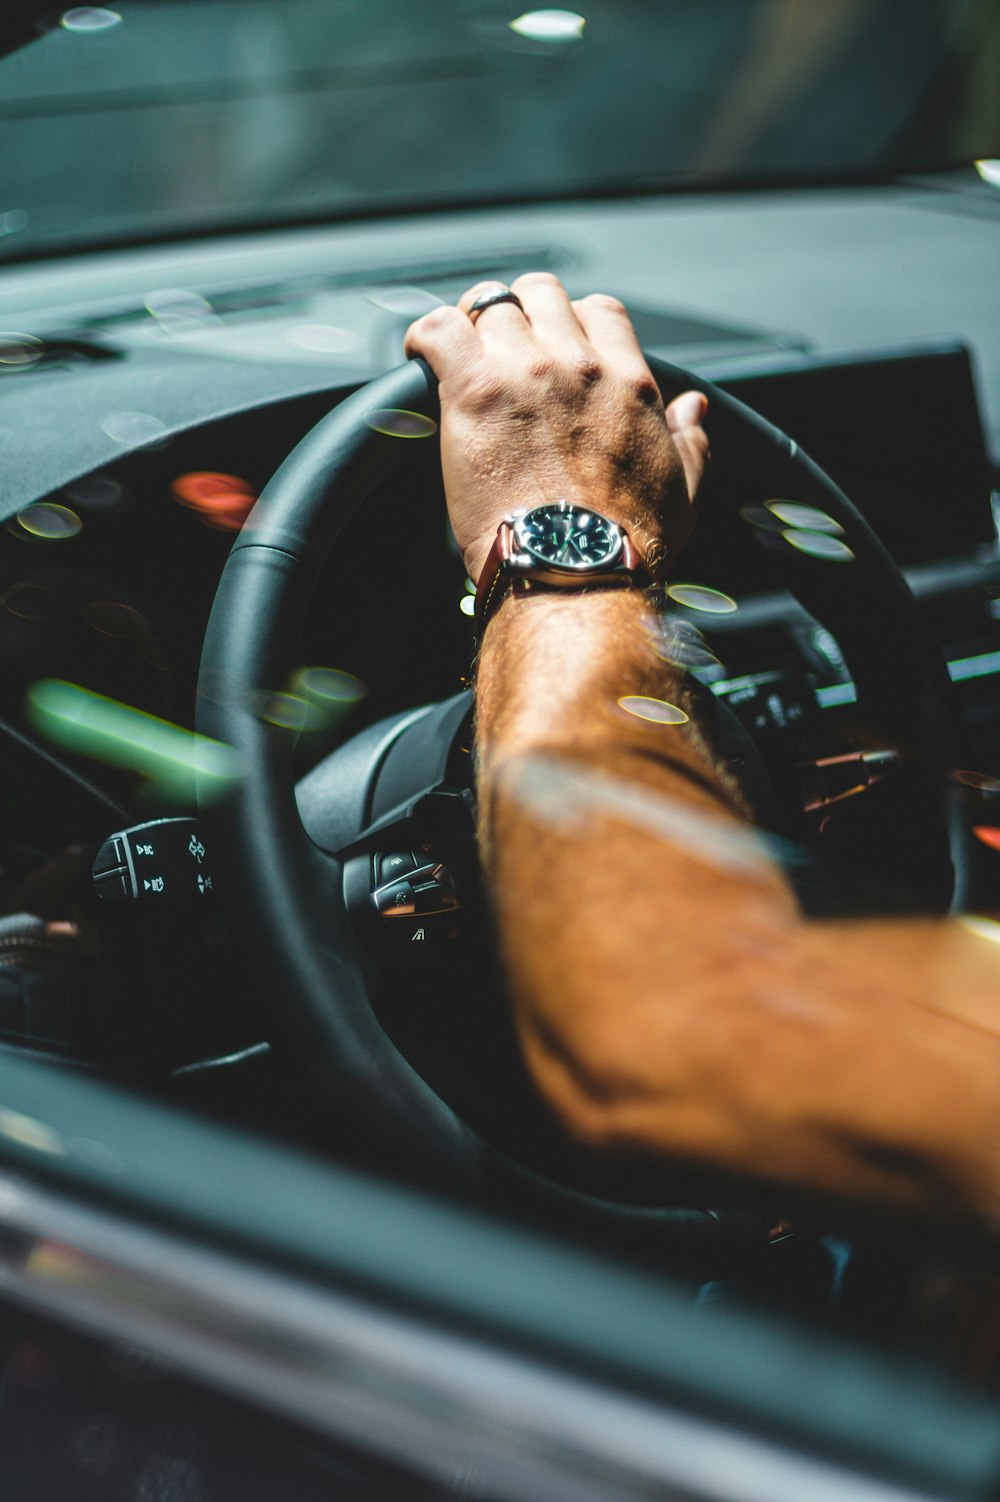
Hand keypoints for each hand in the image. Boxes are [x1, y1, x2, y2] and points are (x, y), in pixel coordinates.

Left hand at [403, 273, 708, 584]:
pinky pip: (440, 329)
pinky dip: (427, 335)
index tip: (554, 348)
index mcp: (628, 382)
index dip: (572, 322)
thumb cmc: (625, 547)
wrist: (576, 573)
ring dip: (472, 327)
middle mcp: (578, 364)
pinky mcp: (475, 389)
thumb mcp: (683, 493)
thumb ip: (691, 442)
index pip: (600, 310)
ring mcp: (525, 371)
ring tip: (458, 359)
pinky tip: (423, 354)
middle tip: (501, 351)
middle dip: (519, 313)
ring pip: (489, 305)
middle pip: (540, 294)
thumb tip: (693, 410)